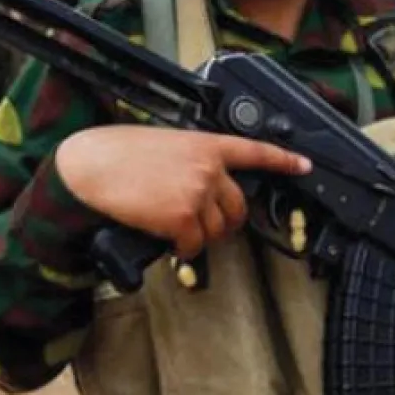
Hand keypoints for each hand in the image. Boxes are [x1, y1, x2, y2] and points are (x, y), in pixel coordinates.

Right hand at [55, 126, 311, 258]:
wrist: (90, 167)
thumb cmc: (117, 154)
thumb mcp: (164, 144)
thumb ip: (192, 160)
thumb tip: (203, 184)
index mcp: (206, 144)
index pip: (255, 151)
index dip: (283, 160)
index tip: (303, 165)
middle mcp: (209, 169)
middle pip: (238, 207)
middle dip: (223, 221)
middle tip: (200, 224)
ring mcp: (199, 194)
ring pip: (217, 231)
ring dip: (198, 236)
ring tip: (171, 224)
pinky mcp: (184, 219)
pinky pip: (193, 246)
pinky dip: (181, 249)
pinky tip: (164, 238)